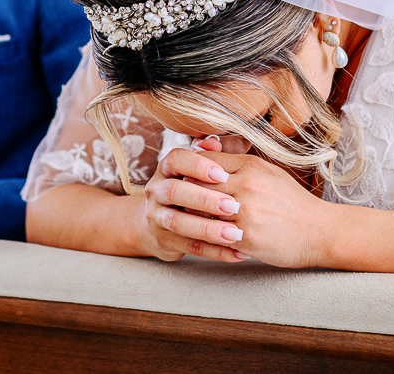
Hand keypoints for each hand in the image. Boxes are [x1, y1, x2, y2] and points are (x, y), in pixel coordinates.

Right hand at [132, 144, 245, 263]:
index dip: (197, 165)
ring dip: (209, 229)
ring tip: (236, 234)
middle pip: (175, 191)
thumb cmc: (191, 190)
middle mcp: (157, 190)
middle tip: (233, 206)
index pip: (176, 160)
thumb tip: (216, 141)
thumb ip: (211, 156)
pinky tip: (237, 253)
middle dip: (204, 198)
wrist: (159, 223)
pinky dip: (215, 251)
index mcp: (166, 168)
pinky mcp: (164, 240)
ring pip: (179, 222)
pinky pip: (189, 247)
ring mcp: (156, 216)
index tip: (222, 174)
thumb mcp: (198, 171)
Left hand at [198, 150, 327, 268]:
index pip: (204, 162)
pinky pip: (213, 236)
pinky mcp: (246, 238)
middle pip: (197, 185)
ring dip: (192, 216)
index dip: (190, 172)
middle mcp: (246, 186)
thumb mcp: (267, 173)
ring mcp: (246, 213)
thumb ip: (236, 164)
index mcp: (251, 166)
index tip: (187, 181)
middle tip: (179, 201)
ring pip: (200, 211)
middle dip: (186, 194)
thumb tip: (204, 151)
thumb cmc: (291, 201)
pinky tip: (204, 237)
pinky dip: (205, 236)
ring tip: (189, 219)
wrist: (319, 231)